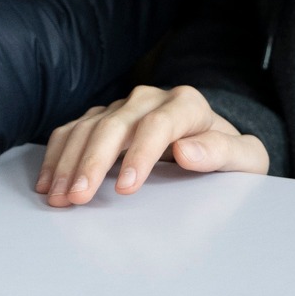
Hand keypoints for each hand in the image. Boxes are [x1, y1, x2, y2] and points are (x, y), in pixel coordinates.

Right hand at [34, 84, 268, 206]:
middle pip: (116, 124)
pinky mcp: (104, 118)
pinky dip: (57, 155)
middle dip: (93, 162)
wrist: (213, 143)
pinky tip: (49, 182)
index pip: (158, 124)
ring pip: (88, 126)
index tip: (126, 188)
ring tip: (58, 196)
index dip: (140, 155)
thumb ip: (225, 153)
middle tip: (78, 196)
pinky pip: (73, 130)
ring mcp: (124, 107)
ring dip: (68, 162)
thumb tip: (187, 151)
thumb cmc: (228, 156)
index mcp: (187, 104)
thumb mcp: (245, 159)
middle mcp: (151, 99)